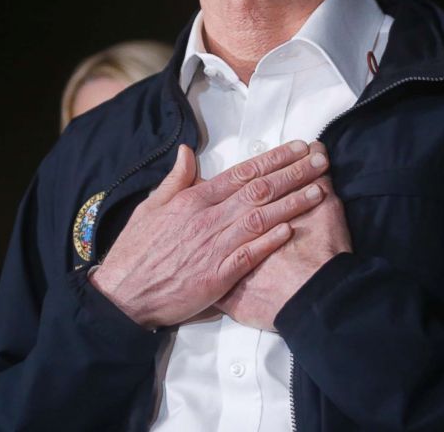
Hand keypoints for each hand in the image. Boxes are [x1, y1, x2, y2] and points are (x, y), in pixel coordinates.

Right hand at [90, 140, 329, 327]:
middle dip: (293, 173)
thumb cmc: (136, 250)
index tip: (298, 148)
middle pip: (258, 190)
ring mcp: (213, 247)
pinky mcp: (217, 276)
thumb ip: (175, 179)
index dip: (273, 159)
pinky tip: (292, 229)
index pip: (241, 172)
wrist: (123, 294)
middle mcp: (207, 218)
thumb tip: (187, 151)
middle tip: (320, 160)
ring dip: (292, 203)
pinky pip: (249, 255)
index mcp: (193, 199)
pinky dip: (271, 241)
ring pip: (260, 218)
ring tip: (319, 190)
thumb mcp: (150, 207)